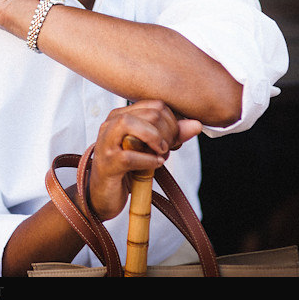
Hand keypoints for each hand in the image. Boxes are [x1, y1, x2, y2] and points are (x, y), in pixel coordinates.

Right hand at [85, 100, 201, 221]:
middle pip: (151, 114)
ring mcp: (107, 142)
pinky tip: (154, 165)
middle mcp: (111, 123)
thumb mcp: (150, 149)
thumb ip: (172, 135)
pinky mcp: (108, 162)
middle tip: (166, 150)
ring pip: (133, 124)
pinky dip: (150, 160)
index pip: (156, 105)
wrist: (102, 194)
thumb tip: (196, 125)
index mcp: (121, 115)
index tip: (172, 141)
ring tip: (160, 153)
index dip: (173, 123)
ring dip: (156, 140)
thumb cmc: (125, 169)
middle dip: (168, 133)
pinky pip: (132, 156)